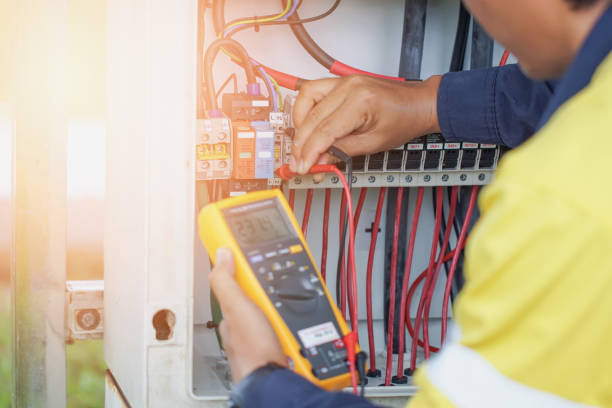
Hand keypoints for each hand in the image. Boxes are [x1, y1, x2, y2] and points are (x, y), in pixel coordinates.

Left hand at [209, 247, 286, 382]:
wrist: (274, 381)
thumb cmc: (252, 350)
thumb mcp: (236, 307)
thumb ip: (226, 281)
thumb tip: (221, 253)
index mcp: (232, 312)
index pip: (239, 281)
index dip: (249, 270)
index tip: (257, 261)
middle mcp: (246, 324)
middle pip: (263, 295)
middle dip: (273, 292)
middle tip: (279, 297)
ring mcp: (264, 335)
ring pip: (279, 311)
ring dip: (287, 310)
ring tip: (289, 314)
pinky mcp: (282, 344)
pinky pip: (291, 326)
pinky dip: (296, 325)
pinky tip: (297, 326)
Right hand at [290, 75, 441, 173]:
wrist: (418, 103)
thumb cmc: (404, 120)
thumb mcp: (374, 144)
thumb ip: (342, 152)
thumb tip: (319, 160)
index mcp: (360, 101)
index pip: (324, 130)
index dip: (309, 152)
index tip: (303, 167)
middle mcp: (349, 87)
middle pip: (311, 117)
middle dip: (301, 144)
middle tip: (299, 162)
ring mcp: (343, 81)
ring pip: (305, 98)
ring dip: (299, 123)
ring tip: (302, 144)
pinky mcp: (341, 82)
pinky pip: (313, 91)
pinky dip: (305, 109)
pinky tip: (308, 125)